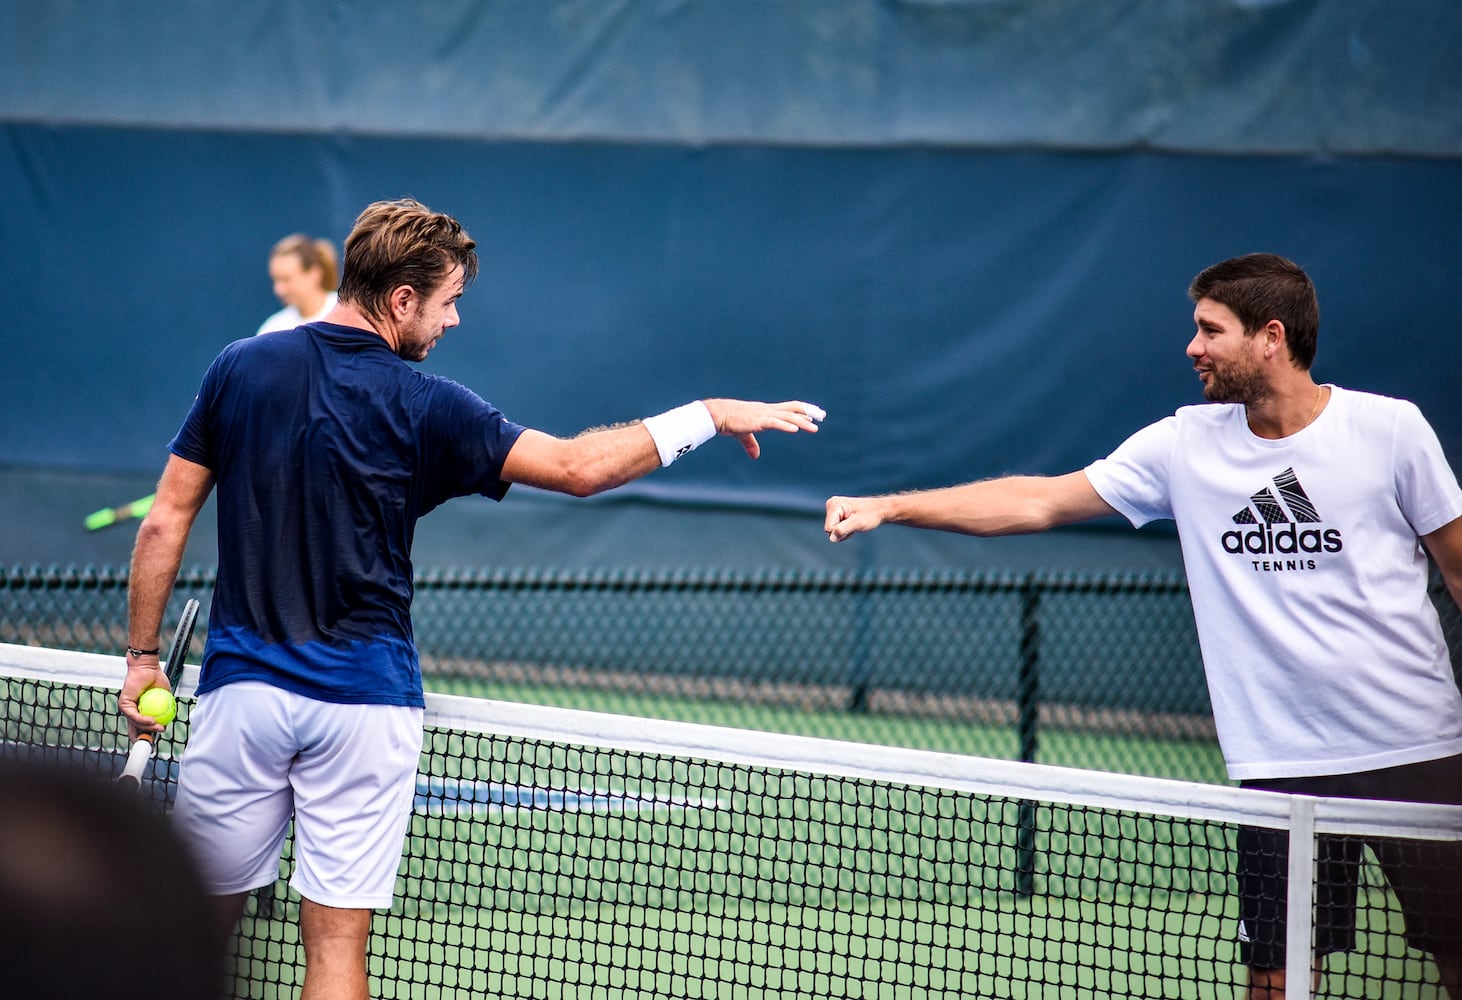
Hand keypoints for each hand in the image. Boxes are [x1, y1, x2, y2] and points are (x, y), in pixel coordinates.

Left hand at [119, 653, 170, 739]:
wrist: (149, 667)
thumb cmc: (157, 679)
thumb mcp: (164, 698)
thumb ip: (164, 710)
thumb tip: (166, 724)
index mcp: (140, 711)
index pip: (140, 729)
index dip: (146, 738)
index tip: (154, 744)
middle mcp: (130, 711)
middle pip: (134, 730)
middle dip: (143, 740)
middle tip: (153, 744)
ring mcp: (126, 708)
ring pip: (135, 723)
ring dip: (148, 727)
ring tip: (160, 727)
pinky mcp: (124, 704)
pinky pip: (134, 715)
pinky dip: (143, 719)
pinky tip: (152, 720)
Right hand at [702, 399, 824, 459]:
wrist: (717, 415)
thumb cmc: (729, 422)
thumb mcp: (743, 434)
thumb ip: (751, 444)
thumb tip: (756, 456)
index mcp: (766, 411)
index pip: (788, 408)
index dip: (802, 410)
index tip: (815, 414)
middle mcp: (768, 410)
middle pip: (793, 409)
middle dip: (809, 412)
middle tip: (822, 416)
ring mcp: (763, 414)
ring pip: (787, 416)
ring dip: (802, 422)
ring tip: (814, 427)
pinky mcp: (757, 420)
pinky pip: (775, 422)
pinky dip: (786, 425)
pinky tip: (795, 429)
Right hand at [824, 495, 887, 542]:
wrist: (879, 510)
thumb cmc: (871, 514)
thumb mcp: (858, 523)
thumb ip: (843, 530)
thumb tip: (832, 537)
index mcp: (834, 504)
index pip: (829, 528)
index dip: (841, 531)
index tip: (853, 524)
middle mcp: (831, 505)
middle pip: (829, 530)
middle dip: (842, 531)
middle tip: (855, 525)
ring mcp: (833, 509)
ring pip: (832, 531)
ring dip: (844, 531)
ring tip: (854, 524)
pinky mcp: (837, 514)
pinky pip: (836, 529)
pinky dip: (845, 529)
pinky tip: (853, 523)